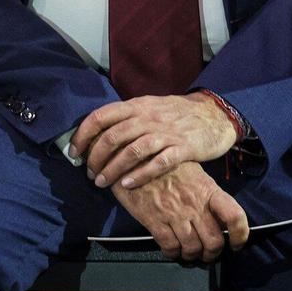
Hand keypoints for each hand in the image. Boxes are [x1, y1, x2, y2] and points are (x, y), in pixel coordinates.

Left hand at [72, 94, 237, 190]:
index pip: (101, 117)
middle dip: (96, 158)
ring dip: (113, 170)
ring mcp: (167, 132)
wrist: (217, 116)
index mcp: (139, 106)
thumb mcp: (152, 107)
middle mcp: (150, 117)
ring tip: (103, 183)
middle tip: (90, 174)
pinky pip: (158, 163)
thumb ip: (128, 117)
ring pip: (132, 151)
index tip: (75, 153)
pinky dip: (140, 175)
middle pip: (113, 137)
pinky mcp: (184, 148)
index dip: (83, 136)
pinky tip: (128, 185)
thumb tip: (97, 132)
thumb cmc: (180, 115)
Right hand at [111, 161, 249, 260]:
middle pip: (214, 240)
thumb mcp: (196, 174)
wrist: (137, 160)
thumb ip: (209, 195)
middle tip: (209, 254)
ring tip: (190, 253)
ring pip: (192, 248)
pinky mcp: (154, 221)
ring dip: (193, 256)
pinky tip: (172, 250)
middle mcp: (195, 205)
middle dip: (213, 253)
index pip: (234, 216)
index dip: (241, 234)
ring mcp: (175, 214)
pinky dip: (173, 253)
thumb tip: (220, 214)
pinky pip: (169, 247)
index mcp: (209, 191)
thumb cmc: (169, 166)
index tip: (237, 243)